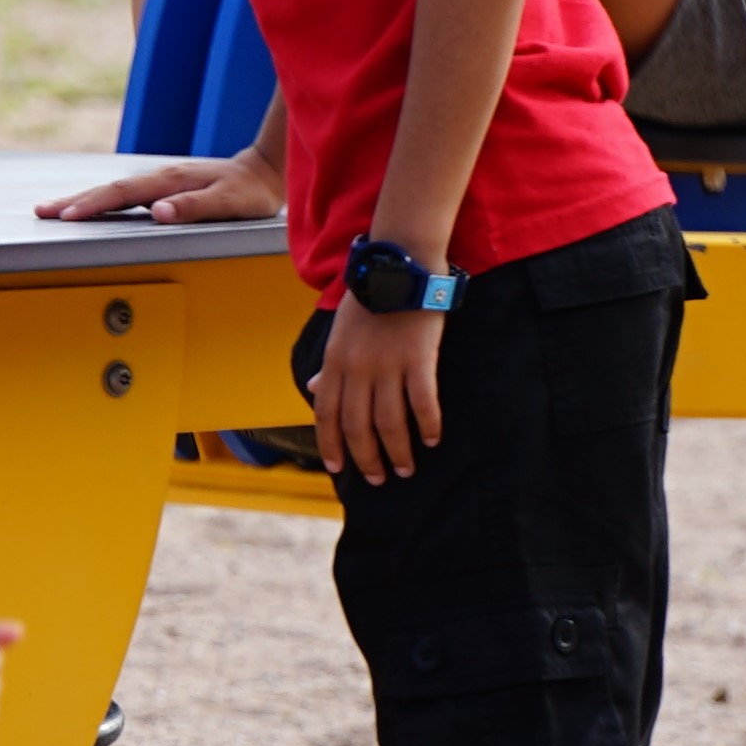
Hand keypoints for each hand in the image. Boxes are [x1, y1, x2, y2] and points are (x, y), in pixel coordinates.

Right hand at [35, 151, 277, 225]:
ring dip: (82, 199)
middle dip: (74, 200)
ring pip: (114, 190)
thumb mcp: (230, 203)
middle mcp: (160, 178)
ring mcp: (159, 181)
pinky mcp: (162, 186)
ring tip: (53, 209)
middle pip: (109, 190)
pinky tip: (89, 205)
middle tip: (42, 211)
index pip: (123, 194)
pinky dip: (101, 199)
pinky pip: (124, 193)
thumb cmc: (249, 192)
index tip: (67, 215)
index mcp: (171, 182)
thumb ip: (195, 207)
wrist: (262, 171)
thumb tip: (158, 211)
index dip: (94, 205)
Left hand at [312, 299, 443, 482]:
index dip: (330, 444)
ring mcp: (388, 365)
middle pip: (357, 427)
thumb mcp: (339, 331)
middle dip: (367, 459)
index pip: (326, 414)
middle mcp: (358, 368)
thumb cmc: (370, 298)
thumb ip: (330, 365)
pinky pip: (423, 402)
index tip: (338, 468)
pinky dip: (427, 425)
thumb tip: (314, 390)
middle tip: (379, 479)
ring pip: (389, 423)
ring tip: (406, 469)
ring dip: (398, 451)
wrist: (399, 266)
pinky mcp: (419, 359)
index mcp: (335, 361)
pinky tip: (432, 439)